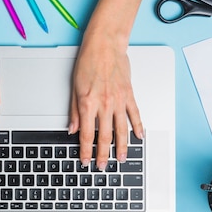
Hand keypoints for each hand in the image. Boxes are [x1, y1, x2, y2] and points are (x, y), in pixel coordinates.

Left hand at [69, 35, 143, 170]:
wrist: (105, 45)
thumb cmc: (88, 61)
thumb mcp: (74, 87)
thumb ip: (75, 111)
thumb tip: (73, 129)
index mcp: (88, 103)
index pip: (87, 135)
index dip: (86, 151)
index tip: (86, 161)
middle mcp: (105, 104)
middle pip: (105, 136)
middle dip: (103, 154)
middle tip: (102, 166)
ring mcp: (119, 100)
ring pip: (121, 130)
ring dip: (122, 147)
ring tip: (121, 158)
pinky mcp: (129, 95)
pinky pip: (135, 114)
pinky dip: (138, 127)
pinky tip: (139, 137)